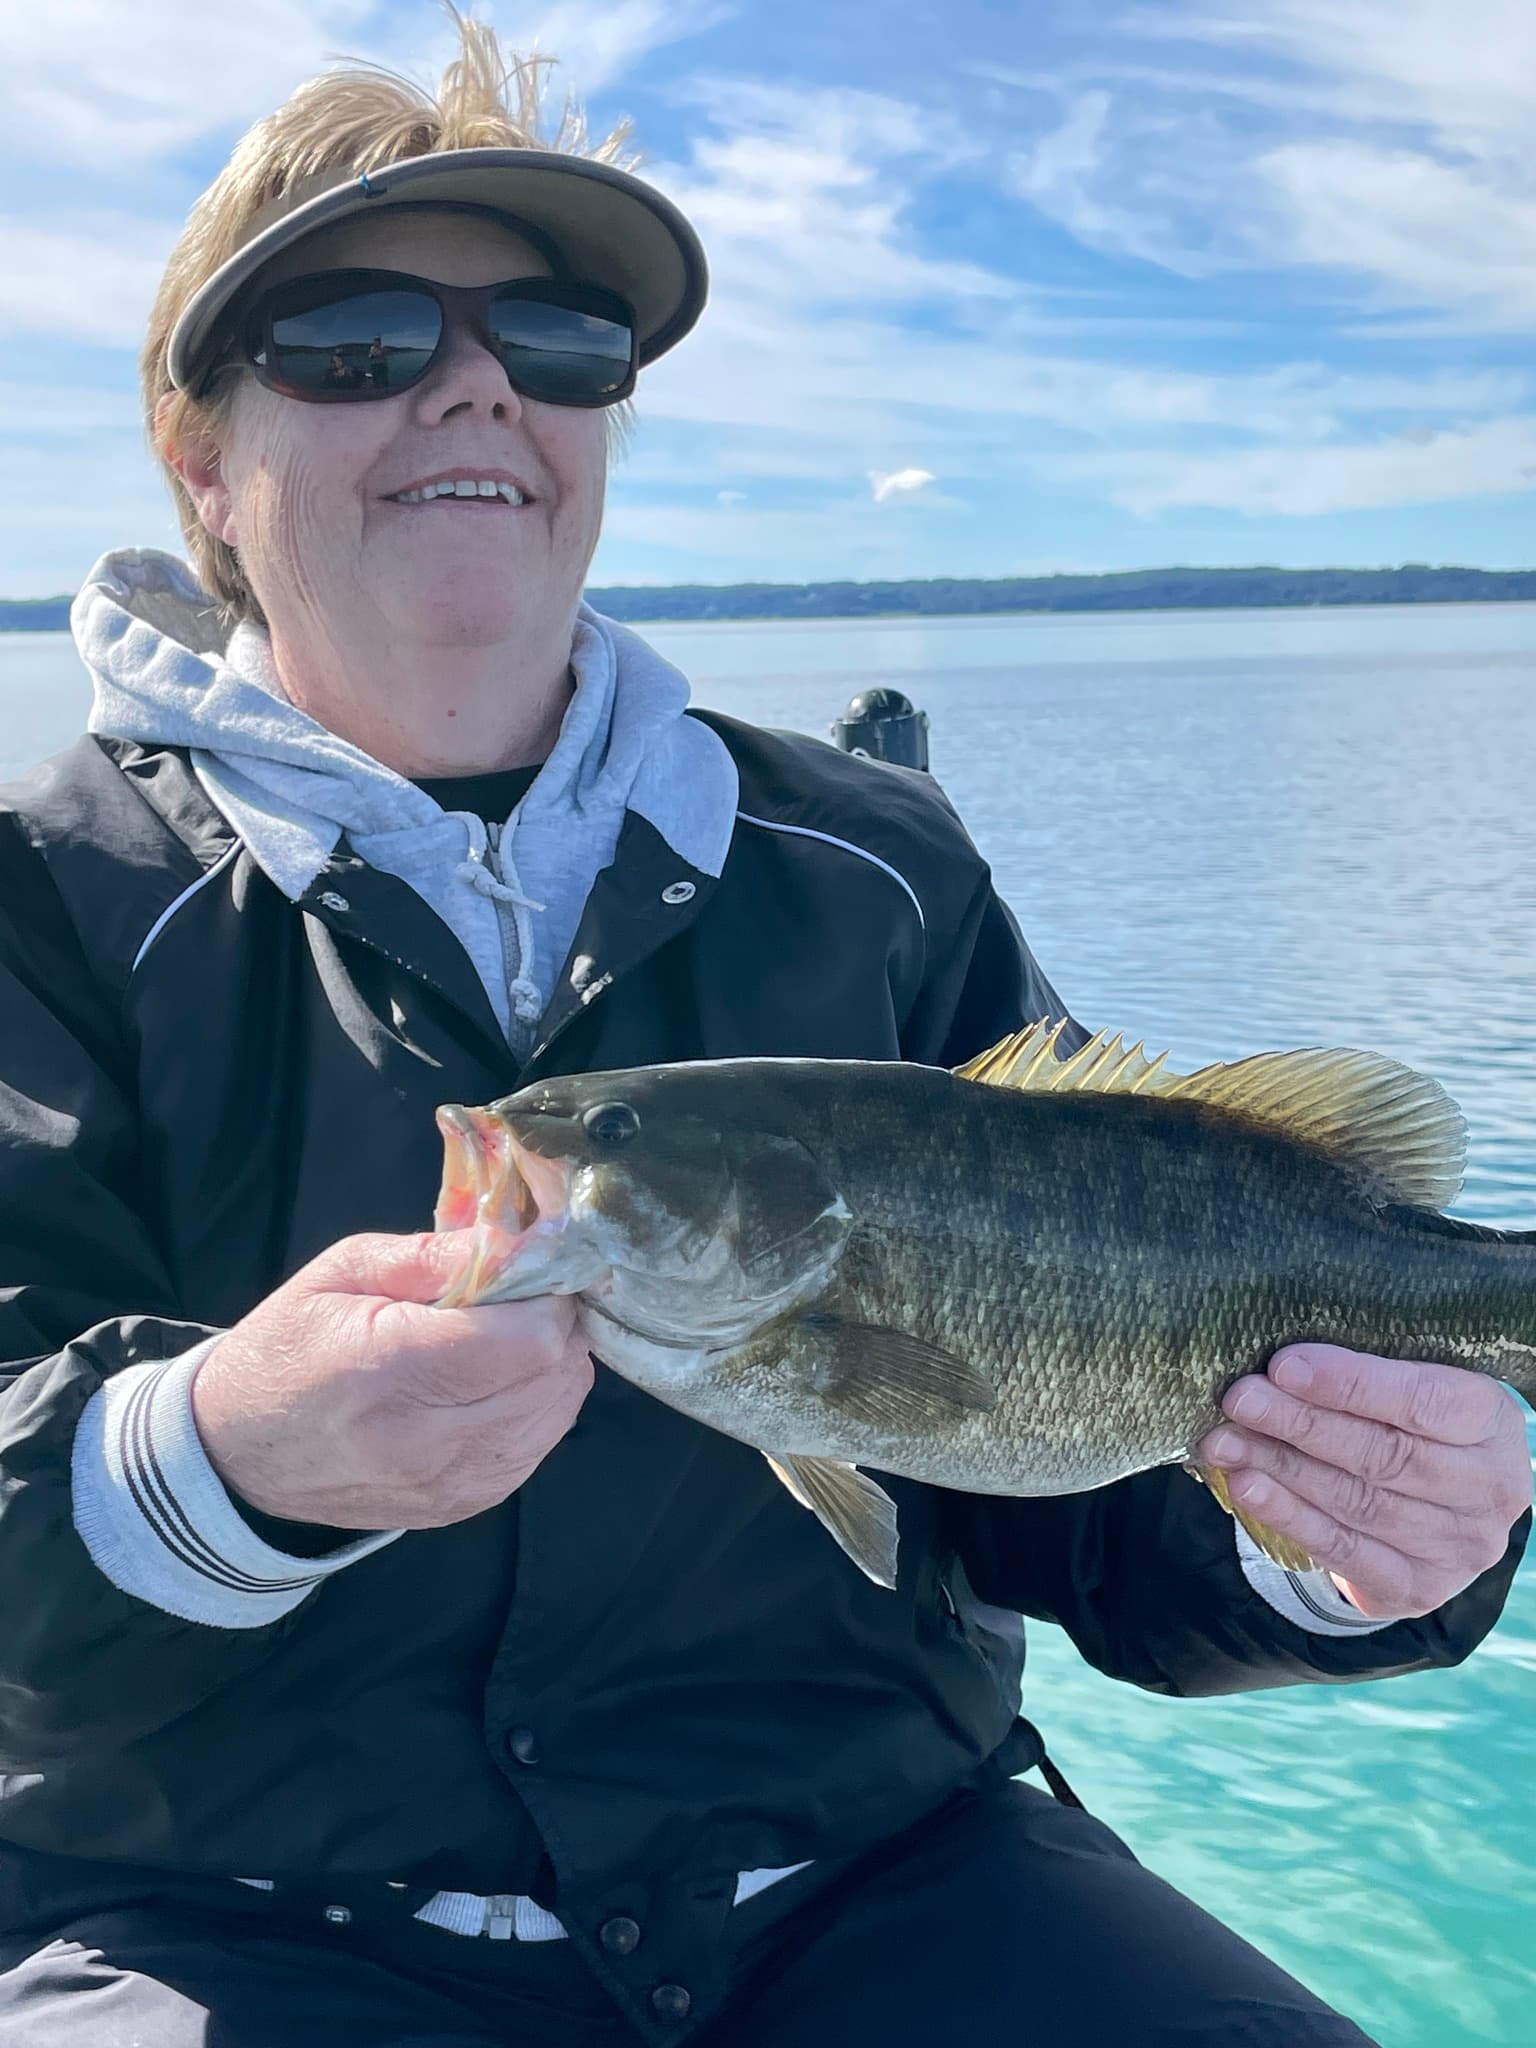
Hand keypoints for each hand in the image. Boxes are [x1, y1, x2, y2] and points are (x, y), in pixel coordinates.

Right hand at [191, 1230, 593, 1530]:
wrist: (237, 1455)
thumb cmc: (289, 1347)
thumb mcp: (342, 1272)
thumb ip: (435, 1254)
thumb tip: (521, 1242)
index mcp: (391, 1367)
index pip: (531, 1336)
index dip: (545, 1292)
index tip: (525, 1268)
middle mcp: (428, 1439)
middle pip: (556, 1371)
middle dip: (554, 1321)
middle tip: (514, 1300)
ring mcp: (451, 1483)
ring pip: (560, 1407)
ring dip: (550, 1363)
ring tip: (499, 1340)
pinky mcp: (464, 1505)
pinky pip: (540, 1442)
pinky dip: (535, 1404)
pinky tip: (491, 1384)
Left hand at [1197, 1345, 1532, 1620]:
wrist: (1445, 1507)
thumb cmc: (1415, 1423)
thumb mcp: (1415, 1383)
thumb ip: (1366, 1371)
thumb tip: (1280, 1362)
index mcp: (1492, 1421)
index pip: (1421, 1401)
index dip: (1350, 1384)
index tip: (1283, 1366)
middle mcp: (1487, 1489)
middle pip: (1383, 1454)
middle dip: (1301, 1424)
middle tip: (1240, 1400)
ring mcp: (1457, 1546)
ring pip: (1357, 1502)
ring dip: (1282, 1469)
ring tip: (1226, 1442)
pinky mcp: (1417, 1587)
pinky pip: (1344, 1550)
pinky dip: (1290, 1517)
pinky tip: (1248, 1488)